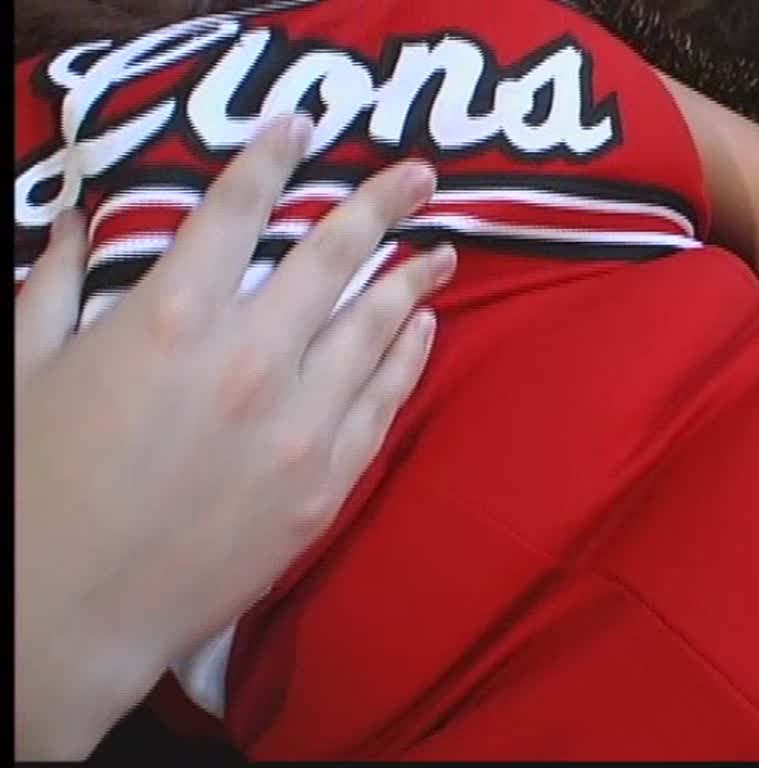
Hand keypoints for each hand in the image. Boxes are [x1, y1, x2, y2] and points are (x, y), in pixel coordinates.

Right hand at [15, 115, 455, 758]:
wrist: (63, 619)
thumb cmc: (32, 491)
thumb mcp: (22, 370)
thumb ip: (54, 284)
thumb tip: (78, 218)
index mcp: (170, 318)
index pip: (237, 209)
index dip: (274, 156)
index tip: (305, 127)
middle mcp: (250, 361)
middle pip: (333, 257)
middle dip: (380, 204)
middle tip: (419, 176)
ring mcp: (299, 427)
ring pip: (375, 329)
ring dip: (411, 281)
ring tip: (441, 251)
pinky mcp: (325, 486)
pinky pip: (382, 405)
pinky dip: (408, 360)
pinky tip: (424, 332)